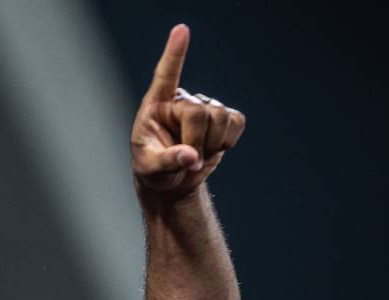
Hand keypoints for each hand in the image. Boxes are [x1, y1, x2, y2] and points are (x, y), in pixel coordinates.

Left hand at [131, 25, 245, 197]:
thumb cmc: (153, 170)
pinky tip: (213, 148)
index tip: (181, 30)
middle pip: (198, 112)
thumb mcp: (151, 169)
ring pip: (221, 116)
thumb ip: (168, 161)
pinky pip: (236, 122)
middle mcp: (180, 100)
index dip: (175, 53)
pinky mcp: (223, 117)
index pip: (166, 75)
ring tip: (197, 155)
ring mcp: (204, 106)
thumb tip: (191, 156)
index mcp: (155, 105)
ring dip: (212, 144)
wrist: (172, 180)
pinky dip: (228, 141)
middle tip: (190, 160)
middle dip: (197, 141)